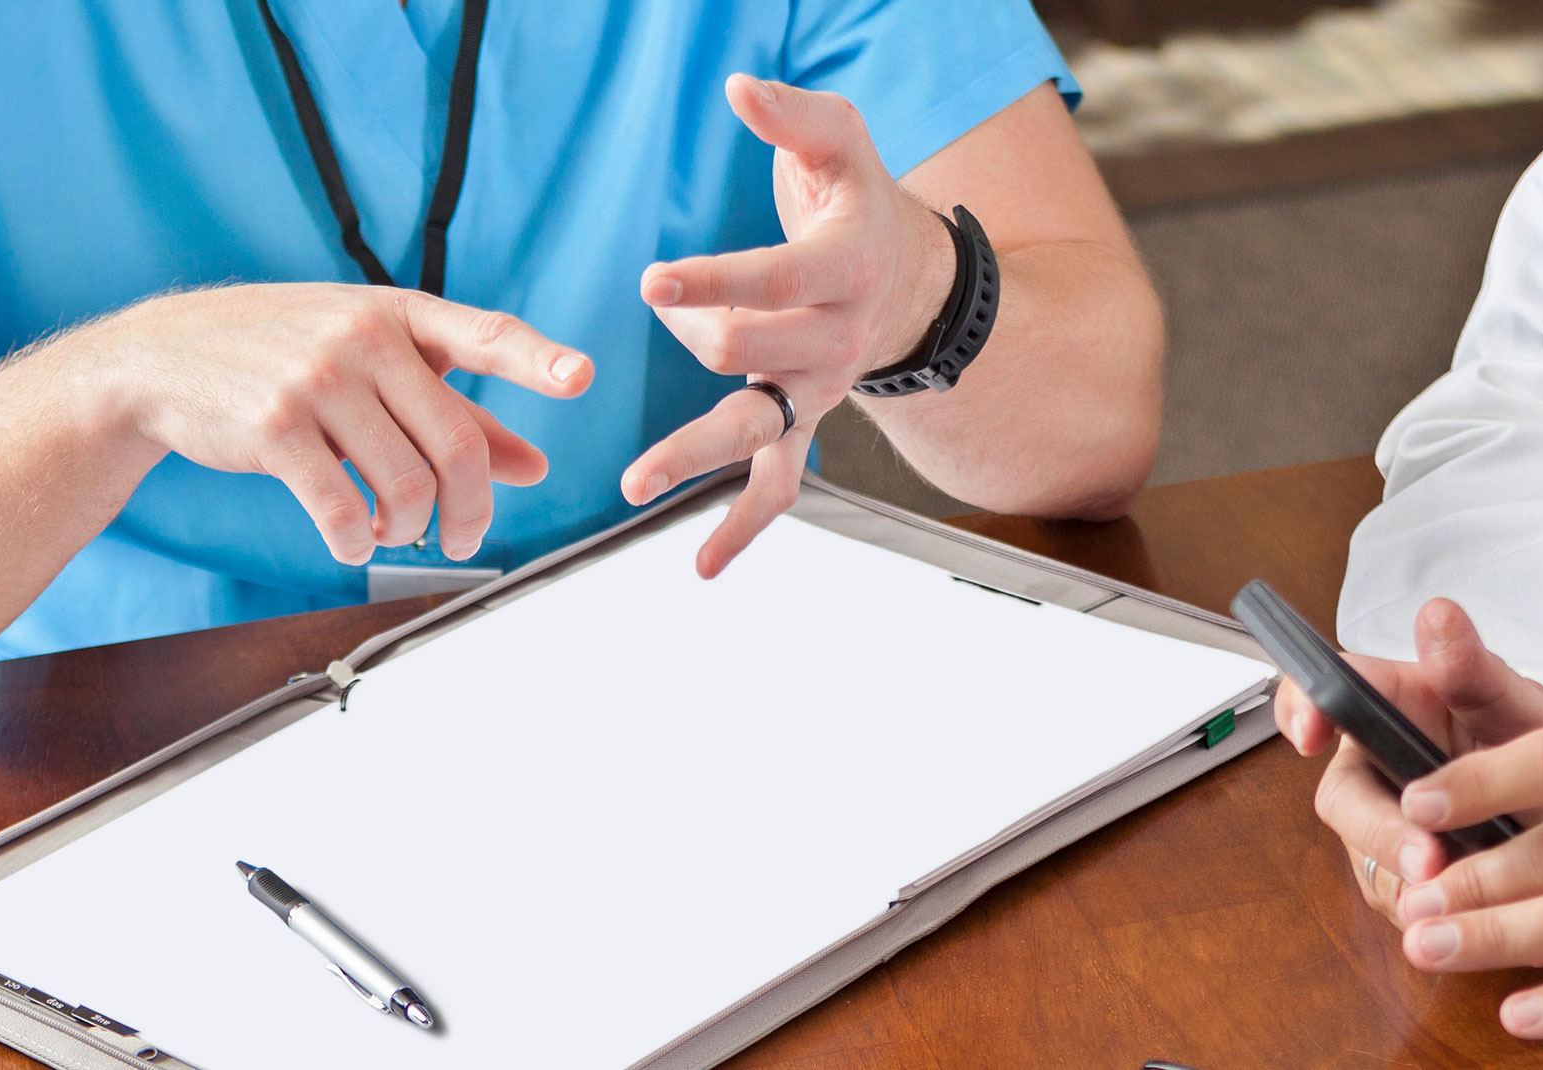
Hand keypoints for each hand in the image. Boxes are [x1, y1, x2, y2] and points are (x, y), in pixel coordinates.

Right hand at [71, 283, 592, 564]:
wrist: (160, 361)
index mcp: (395, 314)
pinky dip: (356, 540)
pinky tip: (350, 541)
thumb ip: (456, 410)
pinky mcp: (274, 428)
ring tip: (395, 532)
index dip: (536, 359)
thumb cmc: (279, 356)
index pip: (484, 333)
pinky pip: (341, 507)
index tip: (580, 378)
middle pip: (456, 445)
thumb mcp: (369, 362)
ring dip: (410, 529)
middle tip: (463, 539)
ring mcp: (317, 380)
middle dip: (470, 510)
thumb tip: (534, 464)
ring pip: (405, 485)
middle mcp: (363, 339)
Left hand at [625, 74, 958, 576]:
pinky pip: (780, 485)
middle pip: (756, 355)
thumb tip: (739, 87)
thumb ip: (791, 114)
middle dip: (703, 331)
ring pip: (759, 432)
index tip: (655, 280)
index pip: (777, 282)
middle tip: (661, 297)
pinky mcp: (800, 421)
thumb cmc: (857, 202)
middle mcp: (835, 342)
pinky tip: (703, 567)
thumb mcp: (840, 141)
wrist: (908, 275)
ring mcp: (816, 391)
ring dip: (694, 456)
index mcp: (845, 271)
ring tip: (635, 481)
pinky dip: (744, 529)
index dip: (714, 282)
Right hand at [1279, 598, 1542, 917]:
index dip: (1302, 705)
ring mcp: (1393, 825)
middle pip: (1342, 795)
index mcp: (1402, 705)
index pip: (1327, 689)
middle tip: (1427, 858)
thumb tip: (1436, 615)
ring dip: (1409, 878)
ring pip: (1368, 856)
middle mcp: (1386, 764)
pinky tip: (1474, 911)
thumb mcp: (1528, 711)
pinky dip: (1432, 911)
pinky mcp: (1410, 879)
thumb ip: (1475, 669)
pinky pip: (1399, 900)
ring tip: (1470, 893)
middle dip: (1378, 831)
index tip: (1311, 731)